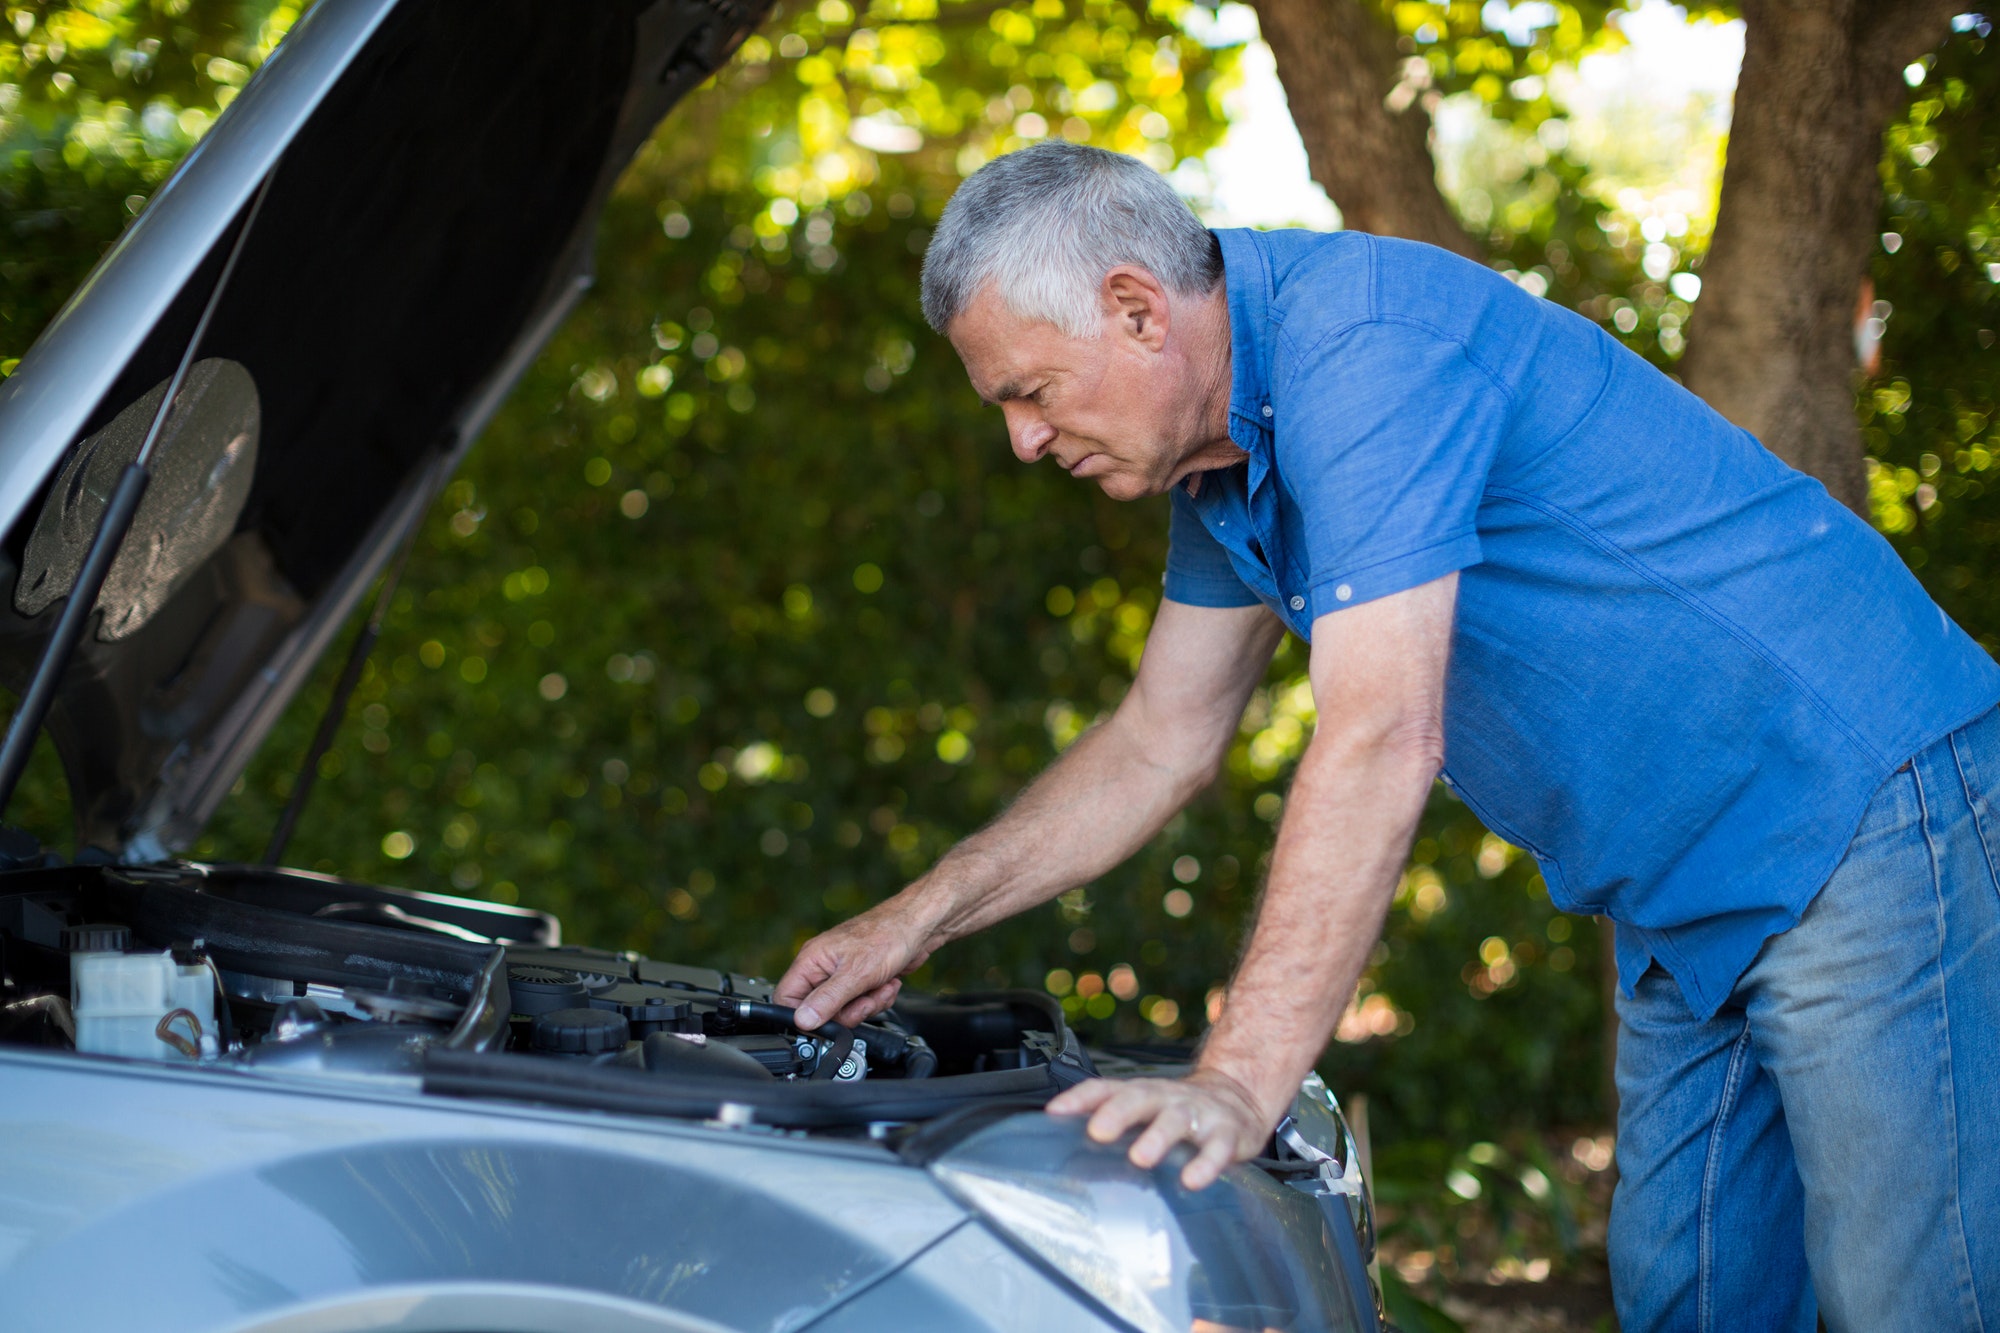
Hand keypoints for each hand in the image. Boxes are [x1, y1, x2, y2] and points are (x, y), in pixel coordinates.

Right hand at [774, 897, 937, 1028]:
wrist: (920, 926)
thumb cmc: (888, 935)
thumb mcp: (855, 974)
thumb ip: (827, 1000)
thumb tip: (802, 1021)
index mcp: (811, 961)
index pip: (787, 998)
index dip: (803, 1016)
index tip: (826, 1022)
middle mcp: (823, 968)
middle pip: (819, 1011)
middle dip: (847, 1012)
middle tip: (864, 1001)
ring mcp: (842, 974)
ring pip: (843, 1010)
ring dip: (867, 1005)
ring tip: (880, 987)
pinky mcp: (861, 980)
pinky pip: (861, 1004)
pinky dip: (877, 999)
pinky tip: (887, 985)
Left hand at [1046, 1068, 1274, 1189]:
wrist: (1238, 1100)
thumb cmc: (1179, 1111)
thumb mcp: (1144, 1112)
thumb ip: (1110, 1126)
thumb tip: (1062, 1154)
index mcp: (1142, 1093)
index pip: (1106, 1088)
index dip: (1080, 1097)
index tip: (1055, 1112)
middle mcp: (1167, 1098)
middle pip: (1140, 1097)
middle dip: (1118, 1112)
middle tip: (1098, 1132)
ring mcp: (1198, 1113)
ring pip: (1177, 1119)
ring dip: (1158, 1136)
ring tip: (1141, 1158)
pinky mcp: (1227, 1134)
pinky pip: (1217, 1148)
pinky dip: (1205, 1164)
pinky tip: (1192, 1180)